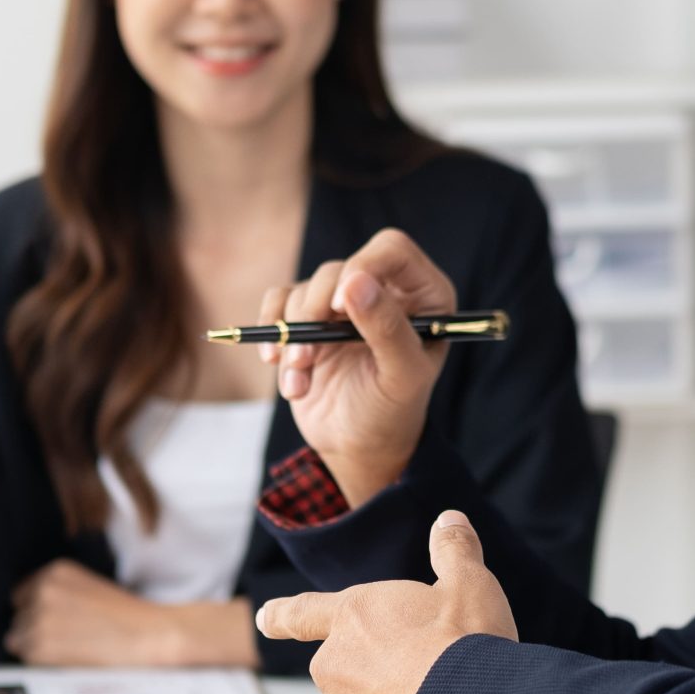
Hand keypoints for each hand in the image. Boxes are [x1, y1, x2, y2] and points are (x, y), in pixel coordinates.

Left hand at [7, 560, 252, 668]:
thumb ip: (56, 593)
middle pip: (19, 618)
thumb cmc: (126, 617)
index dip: (39, 613)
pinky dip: (43, 663)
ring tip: (73, 649)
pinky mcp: (39, 645)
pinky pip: (26, 658)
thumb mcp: (87, 588)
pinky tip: (70, 658)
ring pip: (18, 639)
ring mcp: (39, 617)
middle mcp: (42, 590)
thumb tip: (27, 614)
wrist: (150, 635)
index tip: (61, 624)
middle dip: (36, 630)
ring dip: (38, 648)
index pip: (22, 596)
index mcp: (54, 571)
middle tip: (71, 639)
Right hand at [254, 228, 455, 508]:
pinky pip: (278, 303)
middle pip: (340, 269)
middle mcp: (383, 290)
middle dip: (317, 312)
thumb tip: (355, 280)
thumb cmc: (391, 411)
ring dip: (294, 336)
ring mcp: (342, 304)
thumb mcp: (401, 376)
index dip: (363, 267)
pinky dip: (272, 333)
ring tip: (300, 375)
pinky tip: (278, 364)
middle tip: (308, 354)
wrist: (357, 444)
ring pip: (306, 290)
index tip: (342, 307)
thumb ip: (387, 329)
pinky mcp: (307, 318)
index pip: (391, 249)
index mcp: (423, 294)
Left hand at [255, 511, 515, 693]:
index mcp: (355, 616)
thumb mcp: (471, 587)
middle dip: (371, 679)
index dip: (282, 615)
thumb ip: (453, 552)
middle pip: (342, 671)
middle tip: (420, 685)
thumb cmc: (468, 648)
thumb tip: (449, 519)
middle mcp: (331, 662)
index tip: (264, 620)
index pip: (305, 612)